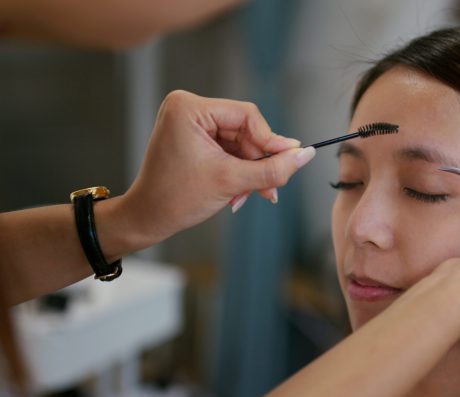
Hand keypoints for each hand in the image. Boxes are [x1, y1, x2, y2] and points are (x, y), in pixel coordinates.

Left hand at [119, 91, 314, 246]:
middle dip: (258, 161)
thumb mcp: (231, 182)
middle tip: (273, 188)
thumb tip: (307, 154)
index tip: (291, 161)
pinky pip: (229, 150)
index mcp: (189, 108)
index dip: (271, 140)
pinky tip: (242, 192)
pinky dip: (239, 171)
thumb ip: (272, 168)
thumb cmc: (177, 198)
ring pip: (240, 143)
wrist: (147, 219)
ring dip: (250, 170)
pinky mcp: (195, 138)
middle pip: (245, 130)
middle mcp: (188, 108)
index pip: (247, 116)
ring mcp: (191, 123)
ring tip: (256, 195)